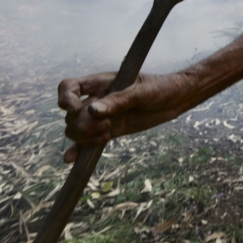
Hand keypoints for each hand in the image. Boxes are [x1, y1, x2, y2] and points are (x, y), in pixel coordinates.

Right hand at [57, 71, 191, 162]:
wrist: (176, 99)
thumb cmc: (161, 87)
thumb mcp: (142, 92)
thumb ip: (118, 100)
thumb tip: (93, 111)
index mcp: (101, 83)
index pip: (69, 87)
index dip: (65, 98)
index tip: (74, 109)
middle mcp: (97, 99)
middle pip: (71, 115)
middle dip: (82, 125)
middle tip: (106, 125)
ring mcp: (102, 116)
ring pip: (76, 129)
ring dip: (85, 136)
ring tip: (107, 134)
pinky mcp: (110, 131)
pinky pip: (88, 141)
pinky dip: (78, 150)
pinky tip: (71, 159)